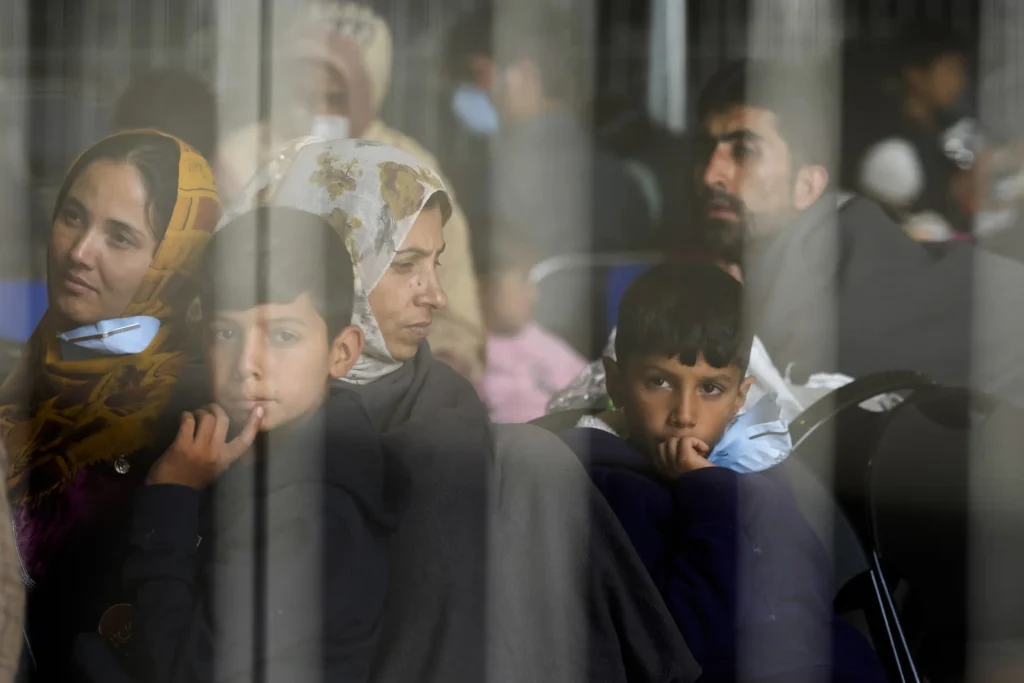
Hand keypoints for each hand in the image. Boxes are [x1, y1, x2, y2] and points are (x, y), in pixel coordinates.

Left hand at [146, 404, 262, 489]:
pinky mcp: (182, 446)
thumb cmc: (192, 482)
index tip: (259, 409)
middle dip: (215, 409)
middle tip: (208, 408)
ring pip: (206, 418)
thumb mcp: (214, 469)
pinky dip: (185, 416)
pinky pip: (188, 422)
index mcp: (226, 459)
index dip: (253, 424)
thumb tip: (221, 433)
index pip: (245, 440)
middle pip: (222, 420)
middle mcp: (216, 452)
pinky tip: (183, 418)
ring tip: (193, 415)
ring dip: (199, 412)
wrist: (171, 494)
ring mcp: (199, 449)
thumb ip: (221, 454)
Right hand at [654, 436, 713, 479]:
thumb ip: (676, 460)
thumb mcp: (685, 471)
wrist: (712, 491)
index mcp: (665, 471)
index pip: (658, 450)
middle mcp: (666, 468)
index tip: (686, 453)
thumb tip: (677, 443)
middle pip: (665, 443)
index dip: (672, 447)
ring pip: (674, 440)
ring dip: (687, 442)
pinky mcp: (685, 459)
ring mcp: (674, 463)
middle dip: (679, 443)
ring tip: (698, 451)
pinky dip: (696, 442)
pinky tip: (705, 450)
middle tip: (692, 451)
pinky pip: (686, 440)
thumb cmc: (702, 481)